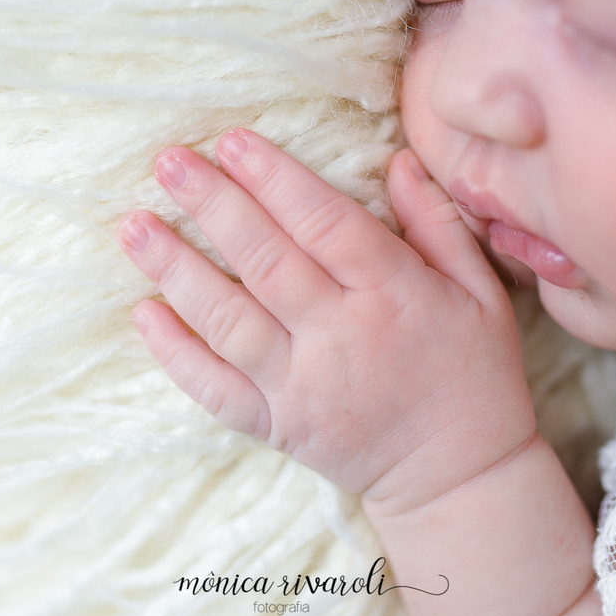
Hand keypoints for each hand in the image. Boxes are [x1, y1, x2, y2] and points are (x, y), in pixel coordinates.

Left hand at [118, 130, 533, 510]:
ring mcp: (303, 387)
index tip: (232, 140)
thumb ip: (438, 224)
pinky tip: (143, 312)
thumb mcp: (481, 291)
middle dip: (213, 205)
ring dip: (177, 269)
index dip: (275, 179)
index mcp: (395, 296)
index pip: (325, 224)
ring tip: (135, 224)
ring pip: (229, 319)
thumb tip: (398, 160)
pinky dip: (175, 353)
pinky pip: (216, 389)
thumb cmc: (473, 372)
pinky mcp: (278, 425)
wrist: (458, 475)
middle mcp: (342, 338)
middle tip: (168, 160)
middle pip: (266, 261)